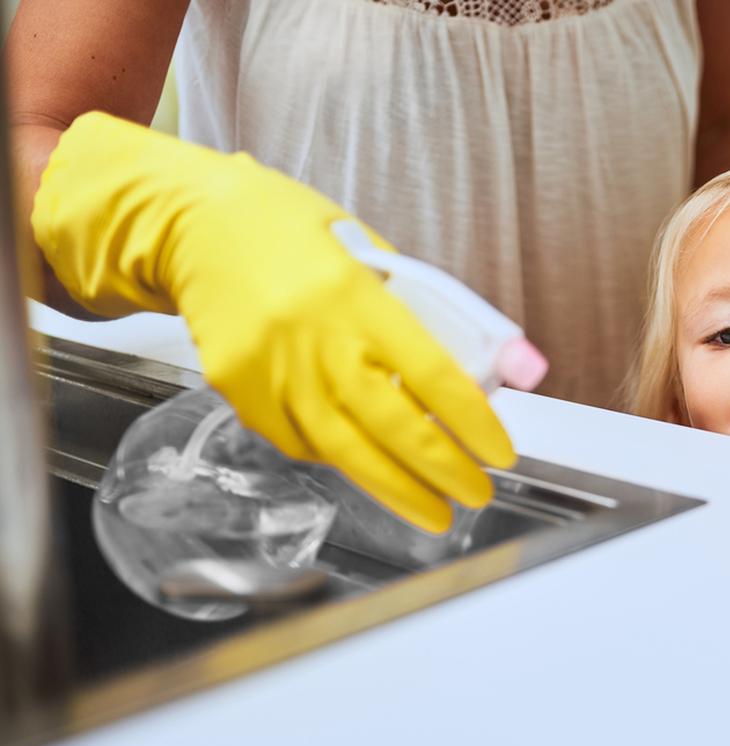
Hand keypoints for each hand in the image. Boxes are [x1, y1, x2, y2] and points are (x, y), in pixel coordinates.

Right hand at [33, 112, 513, 531]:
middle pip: (391, 425)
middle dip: (442, 471)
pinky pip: (300, 443)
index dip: (472, 423)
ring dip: (396, 490)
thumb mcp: (374, 252)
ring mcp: (270, 370)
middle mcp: (312, 338)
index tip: (500, 452)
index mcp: (356, 295)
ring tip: (435, 512)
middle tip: (477, 496)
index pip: (432, 373)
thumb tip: (512, 366)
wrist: (193, 225)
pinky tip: (371, 468)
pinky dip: (340, 460)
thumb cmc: (291, 231)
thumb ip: (436, 310)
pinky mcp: (238, 391)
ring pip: (345, 450)